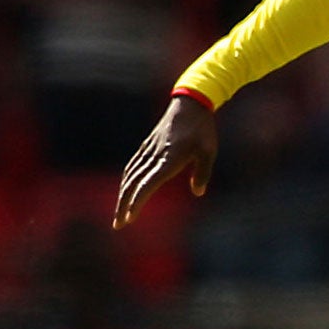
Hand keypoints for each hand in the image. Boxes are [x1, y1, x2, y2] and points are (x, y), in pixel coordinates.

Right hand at [114, 95, 218, 228]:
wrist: (190, 104)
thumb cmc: (203, 129)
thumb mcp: (209, 151)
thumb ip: (203, 173)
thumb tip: (197, 192)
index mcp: (169, 159)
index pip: (148, 184)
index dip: (137, 202)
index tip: (130, 217)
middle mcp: (154, 155)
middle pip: (133, 184)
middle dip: (124, 205)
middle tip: (118, 224)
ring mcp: (148, 150)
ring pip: (130, 175)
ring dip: (123, 195)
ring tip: (120, 212)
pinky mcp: (147, 146)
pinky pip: (133, 166)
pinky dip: (127, 180)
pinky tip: (126, 188)